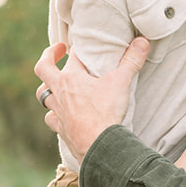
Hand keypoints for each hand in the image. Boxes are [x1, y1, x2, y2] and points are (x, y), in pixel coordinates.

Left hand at [34, 37, 148, 162]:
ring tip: (54, 82)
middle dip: (48, 57)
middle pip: (43, 69)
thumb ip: (131, 61)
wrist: (97, 144)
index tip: (85, 45)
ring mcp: (58, 111)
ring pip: (43, 94)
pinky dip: (53, 114)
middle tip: (58, 50)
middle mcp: (59, 92)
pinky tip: (58, 114)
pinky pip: (50, 119)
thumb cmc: (105, 112)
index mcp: (71, 77)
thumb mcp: (121, 83)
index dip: (79, 48)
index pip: (73, 56)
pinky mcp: (61, 128)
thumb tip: (142, 41)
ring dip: (47, 86)